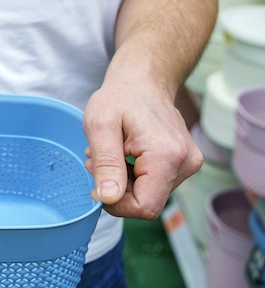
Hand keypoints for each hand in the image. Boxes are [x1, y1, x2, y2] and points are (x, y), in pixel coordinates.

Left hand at [83, 82, 202, 219]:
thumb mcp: (100, 126)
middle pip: (146, 203)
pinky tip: (123, 154)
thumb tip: (109, 198)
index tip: (98, 181)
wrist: (143, 80)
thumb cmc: (119, 98)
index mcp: (167, 155)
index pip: (144, 207)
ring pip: (148, 196)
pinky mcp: (184, 164)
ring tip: (111, 152)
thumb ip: (105, 164)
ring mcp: (188, 164)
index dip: (116, 204)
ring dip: (122, 182)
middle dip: (116, 189)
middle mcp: (186, 163)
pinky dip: (132, 176)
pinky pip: (154, 186)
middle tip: (97, 160)